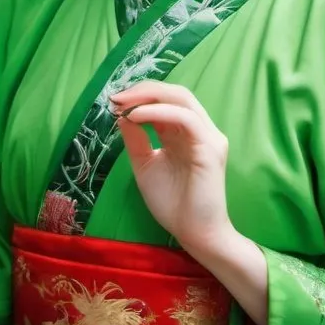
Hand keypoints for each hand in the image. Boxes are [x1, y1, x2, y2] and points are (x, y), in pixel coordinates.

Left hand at [109, 82, 231, 253]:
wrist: (195, 234)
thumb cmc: (173, 204)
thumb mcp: (145, 166)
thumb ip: (136, 140)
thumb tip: (122, 115)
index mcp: (185, 133)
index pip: (166, 101)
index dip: (140, 96)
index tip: (114, 101)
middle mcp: (200, 129)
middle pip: (175, 93)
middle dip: (143, 90)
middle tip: (116, 97)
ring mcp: (208, 136)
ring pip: (182, 99)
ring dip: (149, 97)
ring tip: (124, 104)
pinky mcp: (211, 148)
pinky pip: (185, 119)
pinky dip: (159, 113)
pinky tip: (137, 117)